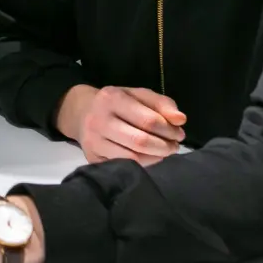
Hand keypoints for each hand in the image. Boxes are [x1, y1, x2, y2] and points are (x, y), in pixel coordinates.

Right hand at [55, 84, 185, 164]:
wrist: (82, 113)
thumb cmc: (118, 103)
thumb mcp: (138, 95)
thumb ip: (162, 103)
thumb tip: (180, 120)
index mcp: (111, 98)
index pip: (149, 120)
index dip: (169, 130)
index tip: (179, 133)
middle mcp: (98, 120)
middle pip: (141, 141)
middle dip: (165, 146)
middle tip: (174, 146)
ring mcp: (93, 141)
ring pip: (133, 158)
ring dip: (156, 157)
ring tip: (164, 151)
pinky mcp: (92, 158)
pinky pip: (125, 167)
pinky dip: (143, 164)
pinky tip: (149, 157)